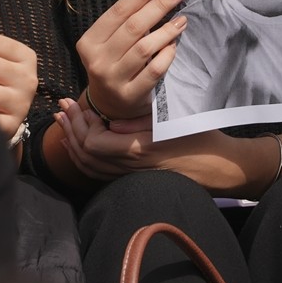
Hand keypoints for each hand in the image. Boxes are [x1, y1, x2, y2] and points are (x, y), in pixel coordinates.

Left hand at [55, 99, 258, 195]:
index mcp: (138, 150)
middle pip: (86, 155)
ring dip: (73, 143)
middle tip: (64, 107)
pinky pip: (99, 172)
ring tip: (65, 122)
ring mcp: (130, 175)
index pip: (94, 143)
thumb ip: (138, 121)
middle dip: (71, 129)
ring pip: (89, 166)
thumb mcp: (172, 118)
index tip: (83, 105)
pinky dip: (84, 157)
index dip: (84, 124)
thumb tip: (110, 120)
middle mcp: (130, 167)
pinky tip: (79, 144)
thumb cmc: (199, 137)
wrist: (217, 165)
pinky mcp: (133, 177)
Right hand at [75, 0, 187, 119]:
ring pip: (144, 48)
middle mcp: (97, 60)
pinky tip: (174, 44)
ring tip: (182, 19)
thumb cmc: (114, 65)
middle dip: (159, 5)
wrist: (110, 106)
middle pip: (133, 26)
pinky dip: (167, 55)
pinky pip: (154, 70)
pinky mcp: (130, 95)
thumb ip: (127, 22)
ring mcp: (113, 79)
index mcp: (89, 42)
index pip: (118, 11)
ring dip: (167, 30)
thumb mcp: (110, 43)